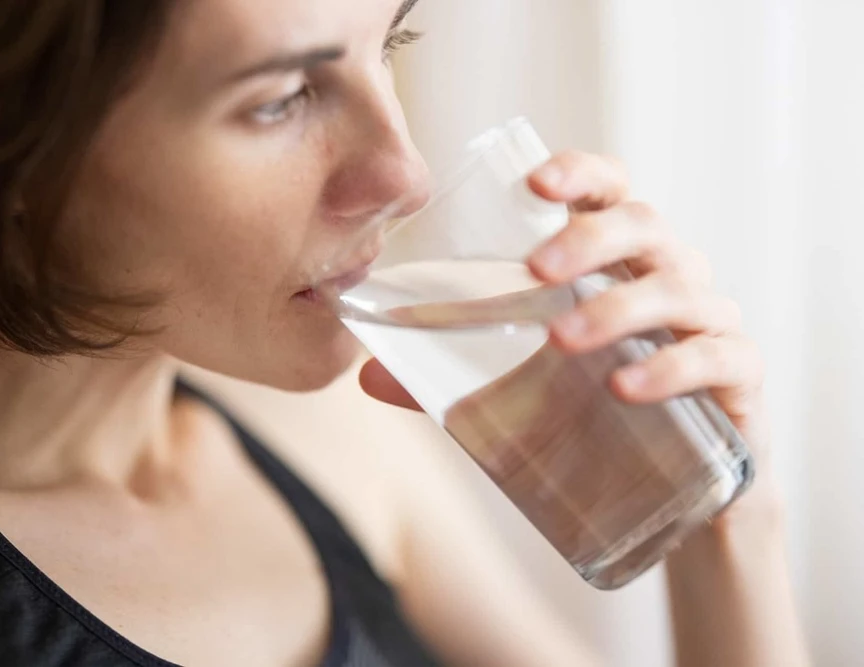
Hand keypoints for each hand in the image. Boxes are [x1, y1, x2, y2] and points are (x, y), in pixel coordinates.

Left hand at [360, 150, 774, 505]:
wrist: (675, 489)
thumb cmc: (591, 414)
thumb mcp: (518, 390)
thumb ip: (448, 378)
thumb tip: (365, 376)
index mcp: (614, 262)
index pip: (607, 192)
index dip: (579, 174)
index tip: (534, 184)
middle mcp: (666, 275)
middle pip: (644, 225)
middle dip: (590, 239)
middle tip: (537, 272)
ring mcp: (708, 321)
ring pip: (677, 287)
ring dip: (618, 308)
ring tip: (562, 342)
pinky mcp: (737, 376)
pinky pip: (717, 357)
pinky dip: (671, 368)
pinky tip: (625, 389)